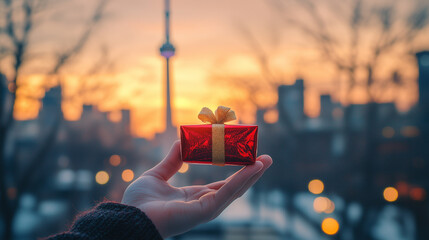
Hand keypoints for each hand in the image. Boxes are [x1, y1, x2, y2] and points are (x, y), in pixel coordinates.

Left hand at [122, 141, 271, 237]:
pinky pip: (228, 192)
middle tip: (265, 158)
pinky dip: (242, 179)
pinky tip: (254, 167)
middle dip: (251, 173)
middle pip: (234, 187)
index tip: (246, 157)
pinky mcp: (206, 211)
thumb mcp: (157, 175)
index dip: (235, 170)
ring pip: (236, 189)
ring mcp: (206, 209)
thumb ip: (171, 161)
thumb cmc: (140, 201)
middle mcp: (204, 204)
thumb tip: (180, 142)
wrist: (130, 215)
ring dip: (252, 175)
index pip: (222, 184)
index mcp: (194, 197)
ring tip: (266, 160)